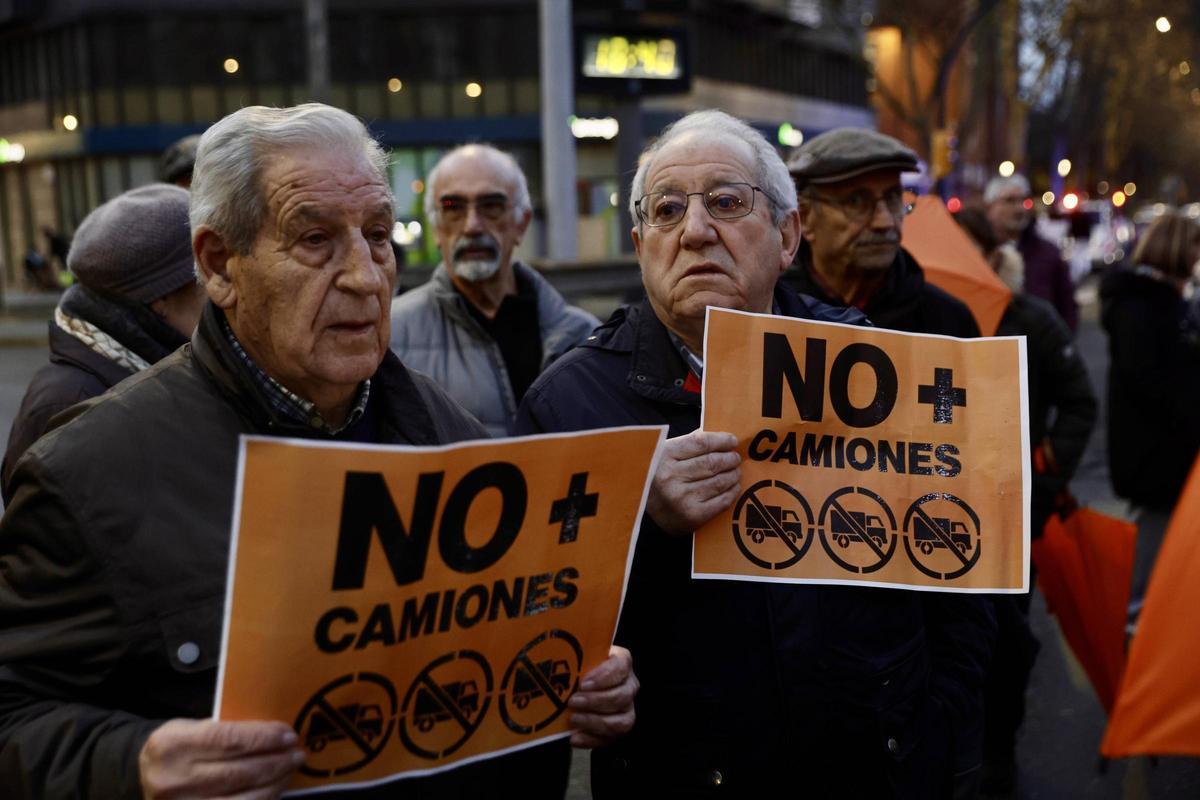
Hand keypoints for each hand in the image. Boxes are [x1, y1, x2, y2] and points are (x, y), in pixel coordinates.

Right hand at [139, 718, 303, 799]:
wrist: (142, 778)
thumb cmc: (178, 748)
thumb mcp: (190, 729)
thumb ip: (225, 731)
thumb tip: (275, 735)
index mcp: (172, 746)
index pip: (229, 740)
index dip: (264, 738)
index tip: (288, 735)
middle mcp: (173, 780)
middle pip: (238, 772)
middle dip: (275, 762)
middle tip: (297, 754)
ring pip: (242, 799)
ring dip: (274, 784)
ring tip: (290, 770)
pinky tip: (274, 789)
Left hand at [567, 646, 637, 748]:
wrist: (580, 685)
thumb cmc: (580, 667)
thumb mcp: (578, 655)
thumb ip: (572, 655)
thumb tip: (556, 659)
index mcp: (621, 661)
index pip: (621, 666)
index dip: (604, 676)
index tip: (583, 683)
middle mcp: (629, 685)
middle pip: (622, 696)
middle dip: (596, 701)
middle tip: (573, 702)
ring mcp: (627, 708)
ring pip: (622, 721)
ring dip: (595, 722)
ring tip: (574, 719)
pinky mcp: (618, 728)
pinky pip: (611, 739)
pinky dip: (591, 739)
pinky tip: (574, 737)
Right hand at [646, 430, 741, 534]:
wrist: (640, 508)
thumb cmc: (657, 475)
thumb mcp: (665, 453)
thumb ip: (689, 442)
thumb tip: (719, 437)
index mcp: (664, 455)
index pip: (701, 443)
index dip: (722, 440)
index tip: (732, 441)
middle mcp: (671, 476)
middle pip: (713, 462)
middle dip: (730, 458)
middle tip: (735, 458)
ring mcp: (682, 497)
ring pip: (720, 481)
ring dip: (733, 475)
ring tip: (735, 471)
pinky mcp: (692, 516)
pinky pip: (721, 501)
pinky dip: (732, 492)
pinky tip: (733, 487)